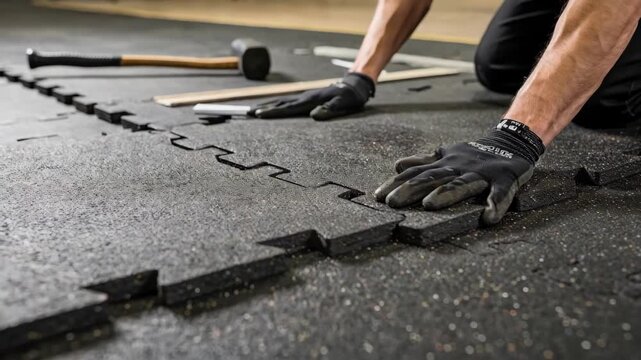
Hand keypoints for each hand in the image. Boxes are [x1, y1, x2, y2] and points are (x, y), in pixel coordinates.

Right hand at [250, 72, 374, 120]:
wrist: (354, 85)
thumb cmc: (350, 97)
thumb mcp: (343, 104)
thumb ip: (329, 110)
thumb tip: (313, 116)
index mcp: (310, 101)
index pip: (287, 108)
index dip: (272, 112)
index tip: (258, 115)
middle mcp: (304, 98)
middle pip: (279, 104)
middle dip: (263, 108)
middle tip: (247, 112)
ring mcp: (304, 97)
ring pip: (281, 101)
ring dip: (267, 106)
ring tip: (253, 110)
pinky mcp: (307, 98)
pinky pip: (287, 102)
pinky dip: (276, 105)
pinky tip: (272, 107)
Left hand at [374, 120, 544, 224]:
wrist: (512, 141)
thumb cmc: (473, 155)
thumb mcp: (446, 155)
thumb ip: (423, 162)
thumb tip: (397, 165)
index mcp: (444, 164)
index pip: (416, 174)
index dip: (397, 184)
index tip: (378, 197)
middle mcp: (459, 168)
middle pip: (433, 179)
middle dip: (412, 190)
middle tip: (392, 202)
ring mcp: (482, 174)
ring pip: (462, 184)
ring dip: (446, 194)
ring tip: (429, 205)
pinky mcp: (505, 180)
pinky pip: (501, 193)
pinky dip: (495, 204)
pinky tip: (488, 218)